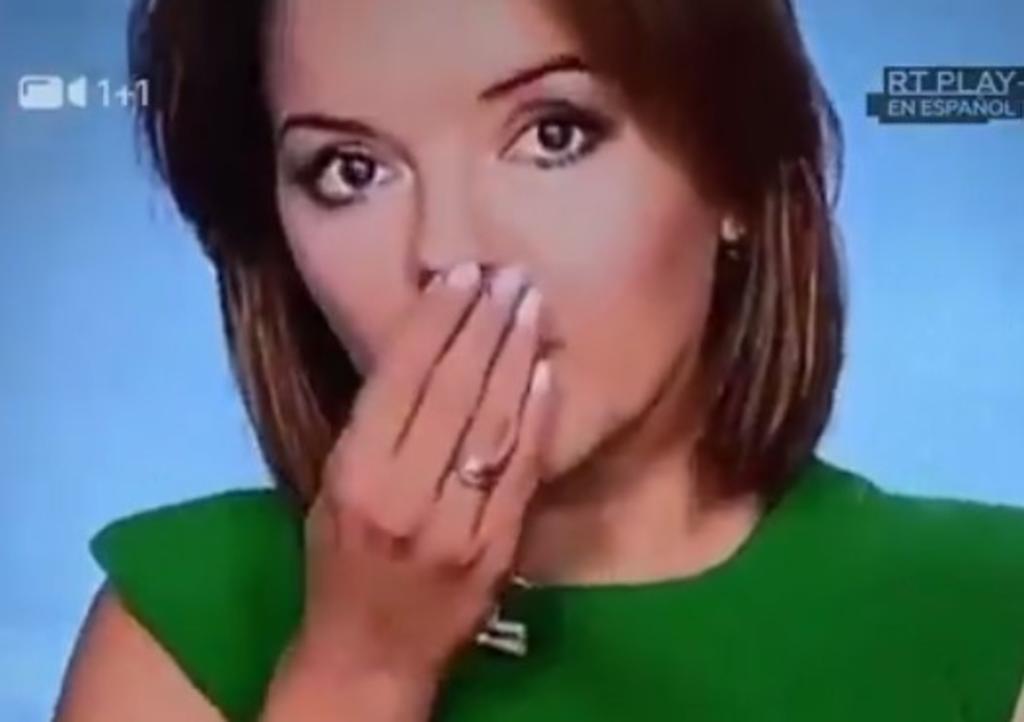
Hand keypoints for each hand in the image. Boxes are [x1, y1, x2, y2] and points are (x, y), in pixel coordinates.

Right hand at [297, 262, 555, 683]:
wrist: (371, 655)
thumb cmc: (338, 566)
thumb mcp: (329, 491)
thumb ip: (371, 428)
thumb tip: (424, 350)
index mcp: (354, 475)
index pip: (401, 379)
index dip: (435, 321)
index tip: (460, 275)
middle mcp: (404, 495)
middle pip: (452, 390)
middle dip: (483, 324)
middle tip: (509, 276)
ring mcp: (457, 524)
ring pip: (492, 422)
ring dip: (515, 356)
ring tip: (531, 305)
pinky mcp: (496, 548)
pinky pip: (520, 470)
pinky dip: (535, 417)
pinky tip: (546, 372)